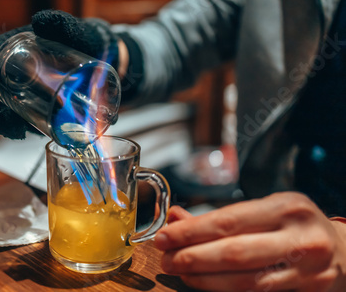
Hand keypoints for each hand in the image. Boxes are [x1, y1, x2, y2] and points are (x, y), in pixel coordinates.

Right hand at [0, 10, 121, 139]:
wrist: (97, 55)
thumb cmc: (81, 38)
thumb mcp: (74, 31)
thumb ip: (62, 23)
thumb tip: (41, 20)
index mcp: (8, 46)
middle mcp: (5, 67)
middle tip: (9, 123)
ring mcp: (14, 87)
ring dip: (0, 123)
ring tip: (19, 131)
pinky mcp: (26, 104)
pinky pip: (10, 119)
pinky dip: (11, 128)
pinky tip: (22, 133)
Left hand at [155, 192, 345, 291]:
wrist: (345, 252)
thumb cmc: (296, 226)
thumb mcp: (265, 209)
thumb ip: (221, 216)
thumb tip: (175, 218)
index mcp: (286, 207)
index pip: (227, 221)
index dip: (191, 231)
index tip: (164, 236)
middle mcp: (299, 238)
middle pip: (233, 253)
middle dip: (192, 257)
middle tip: (166, 259)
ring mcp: (308, 270)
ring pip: (245, 281)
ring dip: (204, 279)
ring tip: (180, 272)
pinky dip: (226, 291)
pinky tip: (206, 284)